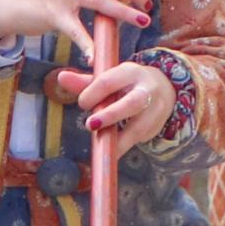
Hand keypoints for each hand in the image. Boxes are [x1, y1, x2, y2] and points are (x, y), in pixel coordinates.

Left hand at [53, 57, 180, 148]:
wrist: (164, 88)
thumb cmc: (126, 84)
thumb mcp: (109, 79)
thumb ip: (84, 82)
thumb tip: (61, 78)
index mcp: (130, 72)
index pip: (109, 81)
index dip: (92, 93)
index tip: (82, 104)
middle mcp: (146, 90)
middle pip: (132, 103)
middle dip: (111, 115)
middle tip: (91, 125)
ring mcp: (155, 110)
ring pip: (138, 127)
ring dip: (119, 139)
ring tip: (102, 147)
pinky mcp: (156, 126)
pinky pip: (138, 139)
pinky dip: (123, 146)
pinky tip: (111, 152)